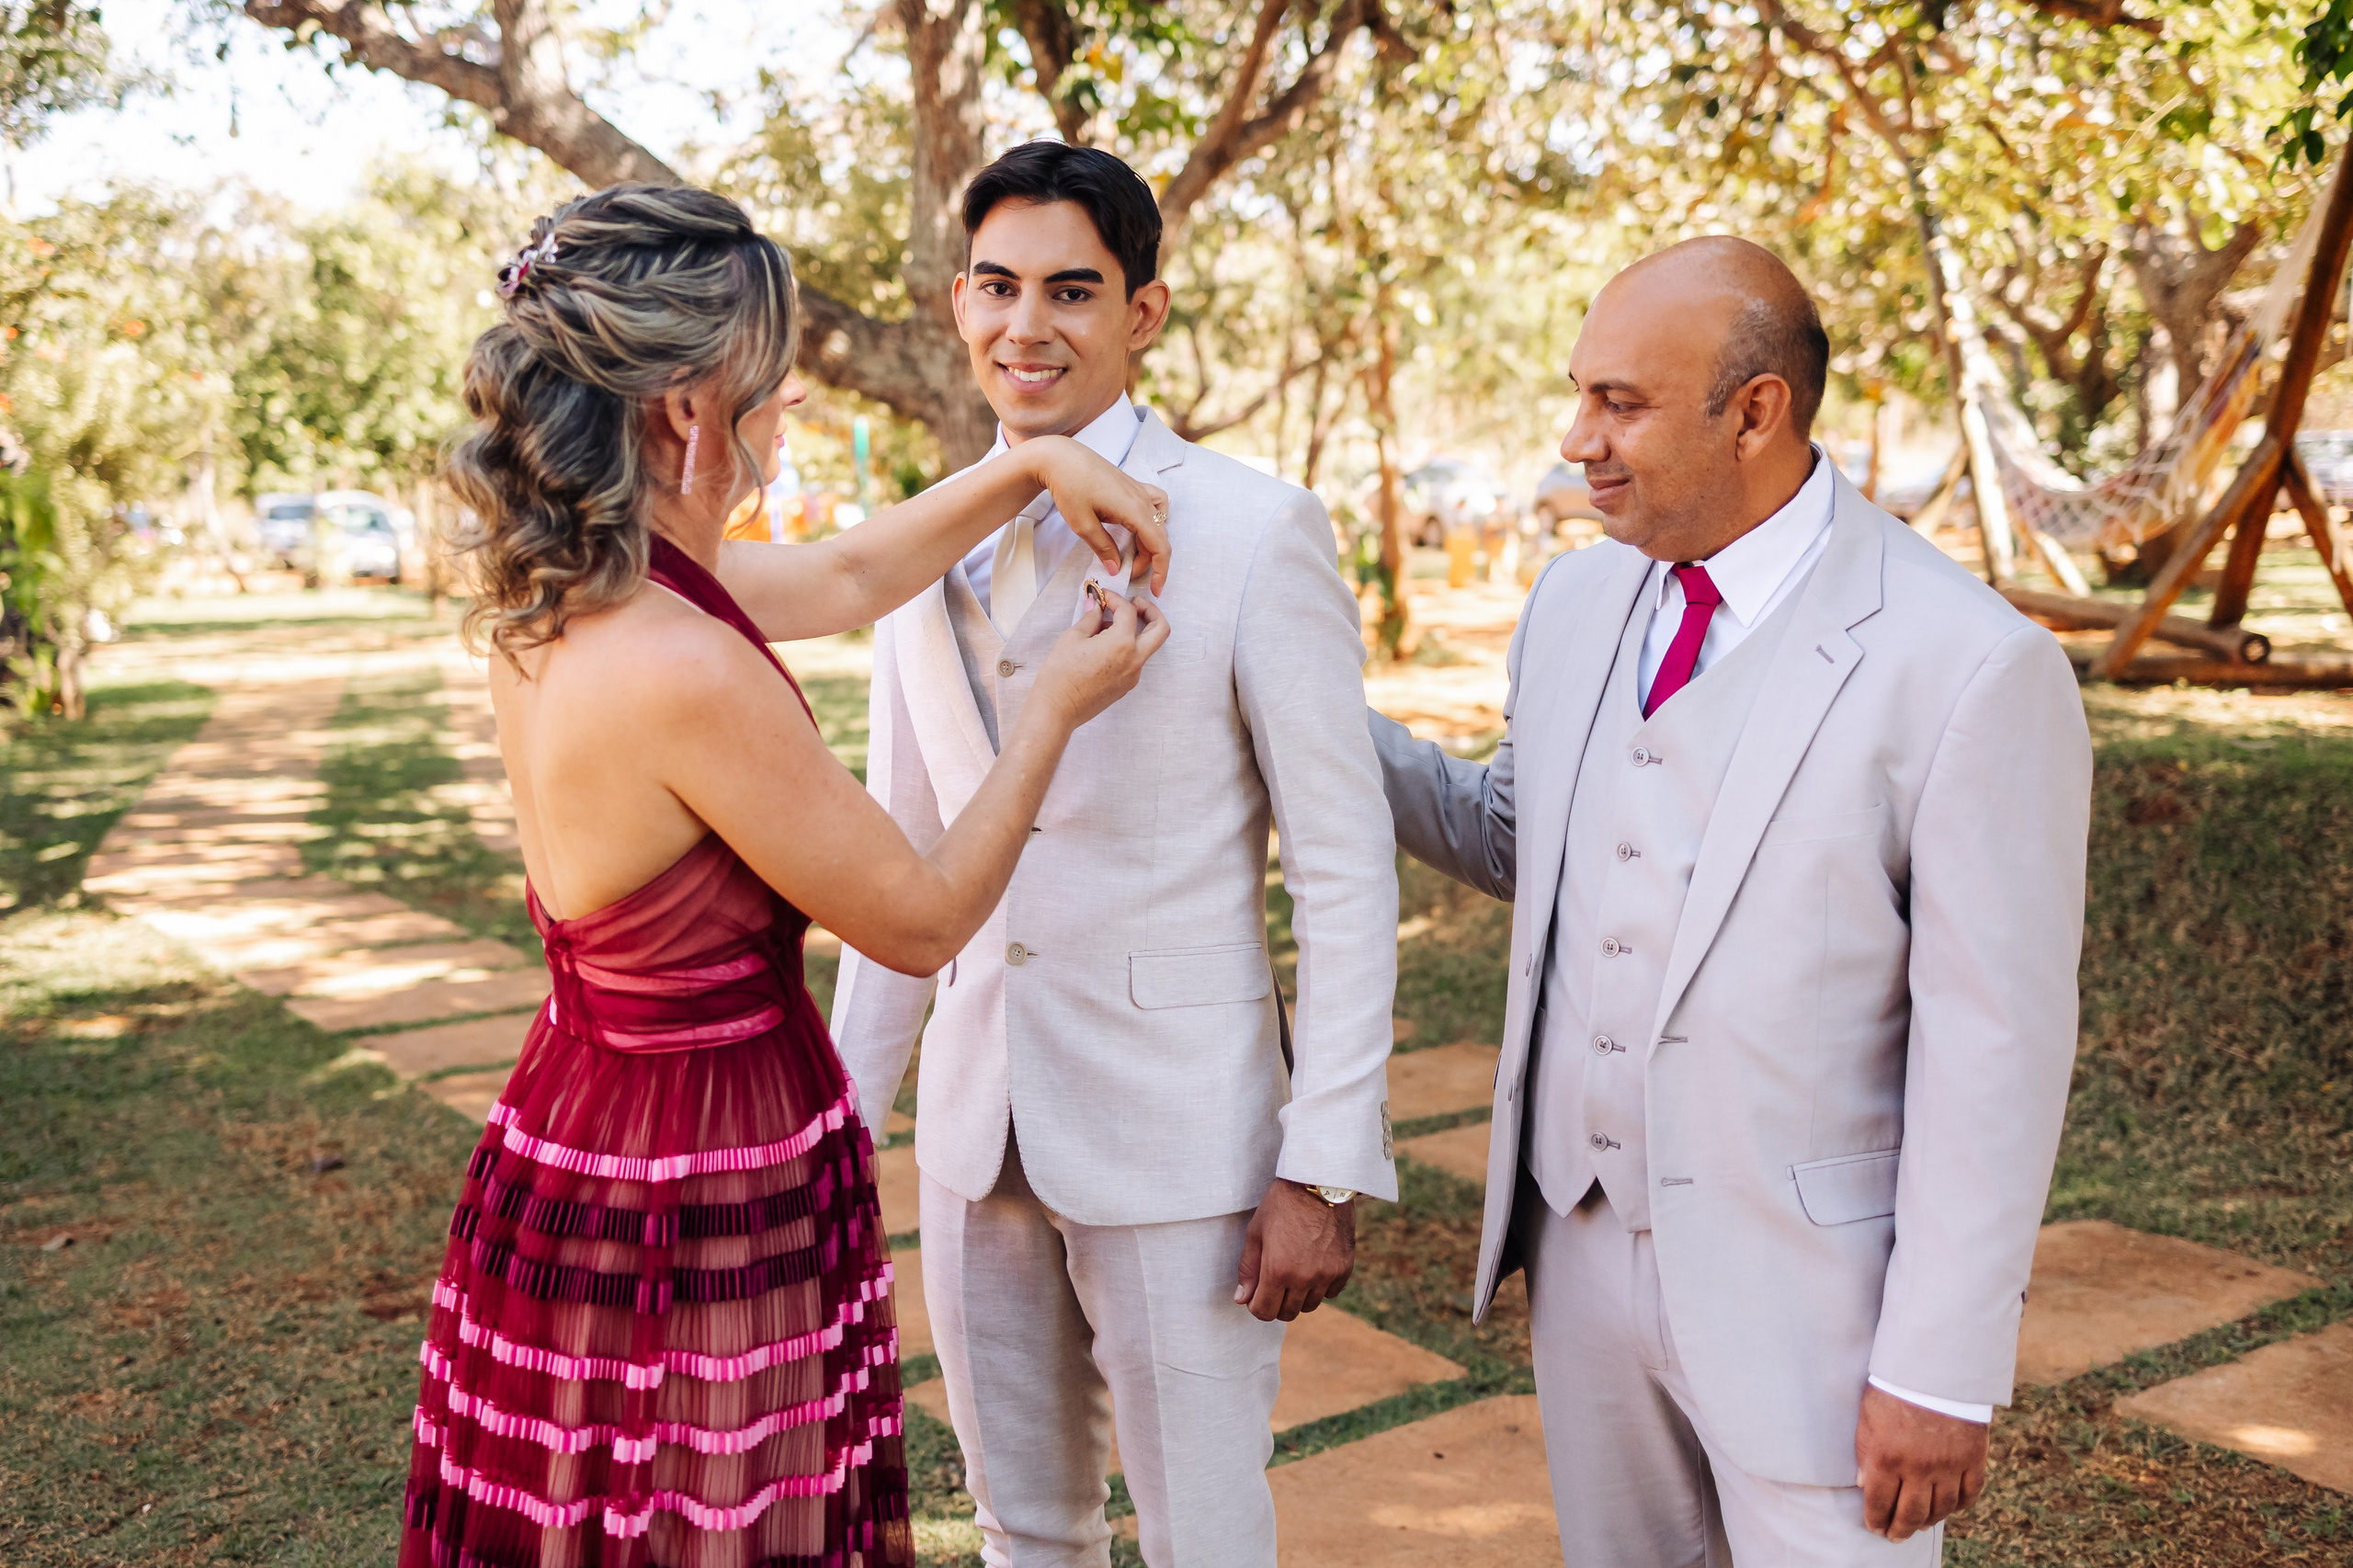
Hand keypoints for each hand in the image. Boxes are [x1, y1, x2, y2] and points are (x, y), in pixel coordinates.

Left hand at [1028, 435, 1171, 596]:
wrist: (1061, 458)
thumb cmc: (1069, 487)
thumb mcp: (1083, 525)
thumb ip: (1104, 549)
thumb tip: (1117, 569)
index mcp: (1135, 510)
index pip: (1160, 546)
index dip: (1161, 571)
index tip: (1155, 590)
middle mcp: (1143, 500)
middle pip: (1159, 537)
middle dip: (1148, 561)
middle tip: (1127, 573)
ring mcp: (1140, 491)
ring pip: (1158, 523)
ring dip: (1149, 543)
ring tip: (1131, 554)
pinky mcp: (1133, 487)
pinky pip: (1156, 504)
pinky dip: (1154, 519)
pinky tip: (1139, 526)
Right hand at [1029, 587, 1168, 731]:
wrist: (1057, 709)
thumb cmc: (1060, 674)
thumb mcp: (1073, 637)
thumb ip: (1090, 618)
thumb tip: (1096, 606)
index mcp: (1122, 643)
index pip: (1129, 611)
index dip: (1116, 599)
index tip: (1104, 597)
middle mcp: (1134, 660)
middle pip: (1160, 629)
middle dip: (1151, 611)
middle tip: (1135, 604)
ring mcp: (1133, 675)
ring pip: (1148, 646)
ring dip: (1136, 630)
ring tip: (1107, 626)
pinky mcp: (1126, 686)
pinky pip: (1135, 660)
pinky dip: (1127, 647)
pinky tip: (1104, 645)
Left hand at [1234, 1180, 1354, 1321]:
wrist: (1320, 1182)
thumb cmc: (1282, 1203)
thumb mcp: (1256, 1232)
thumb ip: (1248, 1269)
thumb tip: (1242, 1299)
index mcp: (1278, 1270)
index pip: (1264, 1312)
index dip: (1256, 1305)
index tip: (1256, 1293)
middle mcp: (1305, 1278)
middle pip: (1287, 1313)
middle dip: (1276, 1302)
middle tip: (1273, 1282)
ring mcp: (1327, 1275)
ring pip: (1310, 1305)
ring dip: (1298, 1295)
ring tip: (1294, 1271)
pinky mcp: (1345, 1268)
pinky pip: (1331, 1292)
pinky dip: (1321, 1286)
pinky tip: (1314, 1266)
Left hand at [1855, 1384, 1987, 1540]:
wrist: (1936, 1366)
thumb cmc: (1894, 1387)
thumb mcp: (1867, 1417)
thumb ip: (1864, 1452)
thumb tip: (1863, 1483)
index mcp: (1887, 1458)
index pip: (1879, 1503)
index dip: (1876, 1520)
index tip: (1874, 1527)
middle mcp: (1919, 1469)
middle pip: (1910, 1514)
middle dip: (1899, 1530)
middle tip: (1894, 1536)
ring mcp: (1949, 1466)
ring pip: (1940, 1509)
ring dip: (1928, 1521)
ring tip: (1919, 1524)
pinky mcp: (1973, 1459)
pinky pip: (1969, 1494)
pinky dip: (1958, 1506)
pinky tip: (1948, 1507)